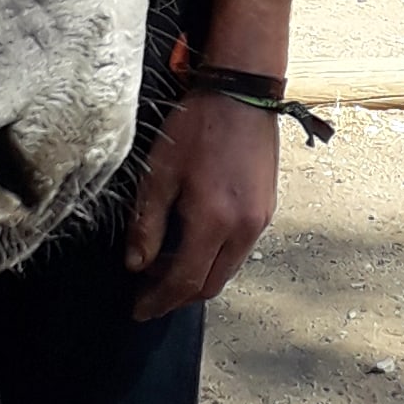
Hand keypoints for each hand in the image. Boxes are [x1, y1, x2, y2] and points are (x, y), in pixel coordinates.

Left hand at [122, 85, 279, 318]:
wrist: (242, 92)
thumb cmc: (198, 126)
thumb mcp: (160, 174)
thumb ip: (147, 224)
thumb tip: (136, 264)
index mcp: (214, 221)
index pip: (184, 281)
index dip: (159, 300)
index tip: (139, 310)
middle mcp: (243, 229)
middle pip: (210, 285)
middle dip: (178, 295)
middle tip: (149, 290)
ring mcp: (260, 220)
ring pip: (227, 269)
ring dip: (198, 275)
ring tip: (167, 263)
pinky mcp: (267, 209)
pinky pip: (239, 249)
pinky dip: (215, 257)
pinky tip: (194, 240)